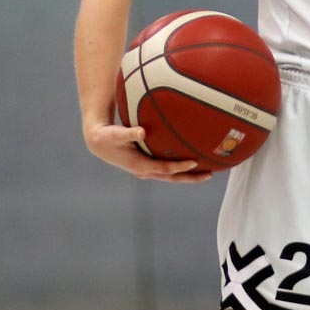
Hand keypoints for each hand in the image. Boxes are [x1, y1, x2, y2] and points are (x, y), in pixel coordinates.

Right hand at [84, 123, 212, 182]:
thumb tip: (142, 131)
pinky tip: (192, 162)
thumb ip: (128, 133)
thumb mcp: (116, 134)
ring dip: (188, 176)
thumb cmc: (108, 137)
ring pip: (171, 176)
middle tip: (210, 175)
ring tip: (208, 172)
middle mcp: (145, 171)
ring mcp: (147, 170)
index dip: (179, 167)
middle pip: (172, 177)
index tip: (195, 162)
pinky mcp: (148, 166)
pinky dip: (180, 169)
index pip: (164, 169)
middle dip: (191, 178)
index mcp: (139, 165)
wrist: (100, 144)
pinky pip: (168, 170)